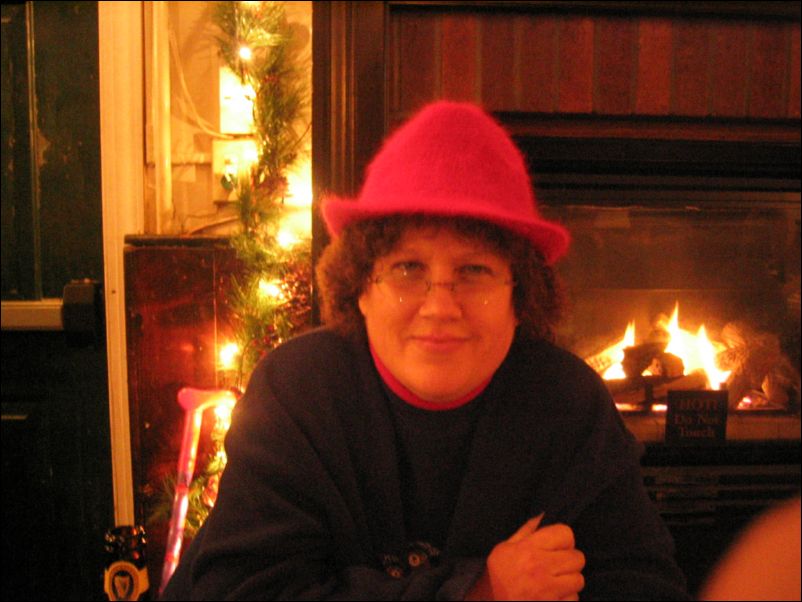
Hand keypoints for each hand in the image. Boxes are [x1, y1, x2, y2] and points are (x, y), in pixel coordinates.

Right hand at [470, 514, 584, 600]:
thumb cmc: (498, 576)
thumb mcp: (504, 548)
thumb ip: (526, 531)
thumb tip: (543, 515)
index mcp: (529, 549)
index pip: (565, 534)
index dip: (563, 540)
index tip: (557, 547)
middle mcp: (540, 568)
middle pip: (577, 558)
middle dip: (569, 561)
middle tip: (556, 566)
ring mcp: (548, 590)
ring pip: (578, 580)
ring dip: (569, 581)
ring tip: (554, 582)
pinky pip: (574, 599)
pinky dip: (566, 598)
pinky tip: (553, 596)